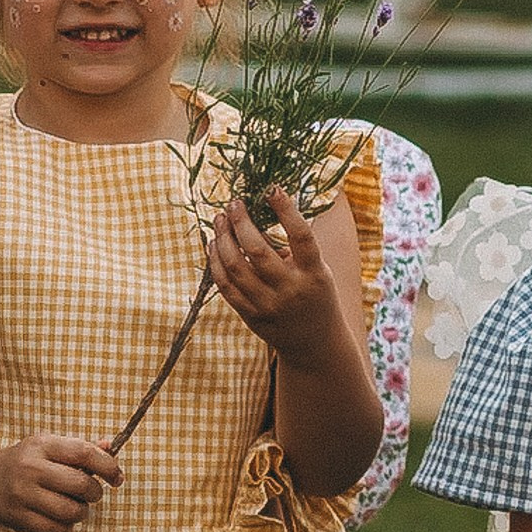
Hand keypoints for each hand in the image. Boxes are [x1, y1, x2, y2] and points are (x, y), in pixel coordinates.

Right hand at [0, 433, 120, 531]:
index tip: (117, 478)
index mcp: (43, 445)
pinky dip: (66, 527)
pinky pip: (55, 529)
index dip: (108, 466)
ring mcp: (22, 494)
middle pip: (80, 484)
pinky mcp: (17, 517)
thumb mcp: (51, 446)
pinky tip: (61, 518)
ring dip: (82, 512)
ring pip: (70, 511)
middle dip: (95, 492)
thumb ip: (81, 447)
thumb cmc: (30, 461)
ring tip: (77, 506)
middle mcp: (30, 468)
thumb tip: (111, 446)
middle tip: (92, 493)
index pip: (84, 453)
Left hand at [210, 190, 348, 365]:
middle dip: (242, 222)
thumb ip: (296, 248)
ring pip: (236, 267)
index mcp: (314, 273)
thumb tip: (263, 213)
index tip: (272, 189)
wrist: (314, 342)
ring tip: (219, 219)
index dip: (287, 211)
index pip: (301, 237)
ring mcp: (268, 304)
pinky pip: (226, 286)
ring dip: (223, 238)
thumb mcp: (319, 270)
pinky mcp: (250, 315)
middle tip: (233, 203)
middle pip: (258, 251)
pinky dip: (215, 263)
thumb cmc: (316, 294)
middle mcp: (291, 289)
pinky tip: (213, 244)